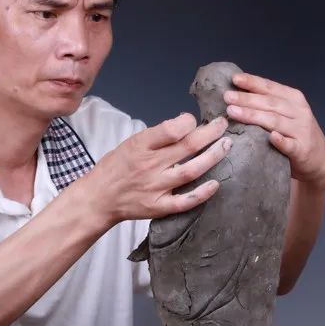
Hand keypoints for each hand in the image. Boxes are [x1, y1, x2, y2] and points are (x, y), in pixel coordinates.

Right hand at [85, 113, 232, 227]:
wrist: (98, 198)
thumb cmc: (116, 167)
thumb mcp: (130, 143)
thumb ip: (157, 135)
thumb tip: (185, 124)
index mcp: (140, 146)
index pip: (171, 129)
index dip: (189, 121)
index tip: (195, 119)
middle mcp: (149, 165)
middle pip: (188, 146)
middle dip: (211, 133)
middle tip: (223, 125)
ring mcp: (156, 187)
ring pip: (192, 170)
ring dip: (213, 157)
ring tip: (226, 146)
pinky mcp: (159, 207)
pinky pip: (185, 201)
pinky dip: (202, 193)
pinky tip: (216, 183)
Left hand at [224, 72, 324, 189]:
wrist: (319, 159)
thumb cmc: (294, 132)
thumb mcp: (285, 112)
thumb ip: (266, 103)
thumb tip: (235, 92)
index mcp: (293, 99)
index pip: (270, 87)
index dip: (252, 82)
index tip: (234, 79)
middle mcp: (299, 112)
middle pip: (270, 103)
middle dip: (247, 99)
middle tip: (227, 97)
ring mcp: (301, 131)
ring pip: (275, 121)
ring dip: (253, 116)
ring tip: (233, 112)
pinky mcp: (302, 150)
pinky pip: (289, 145)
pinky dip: (280, 140)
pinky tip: (271, 137)